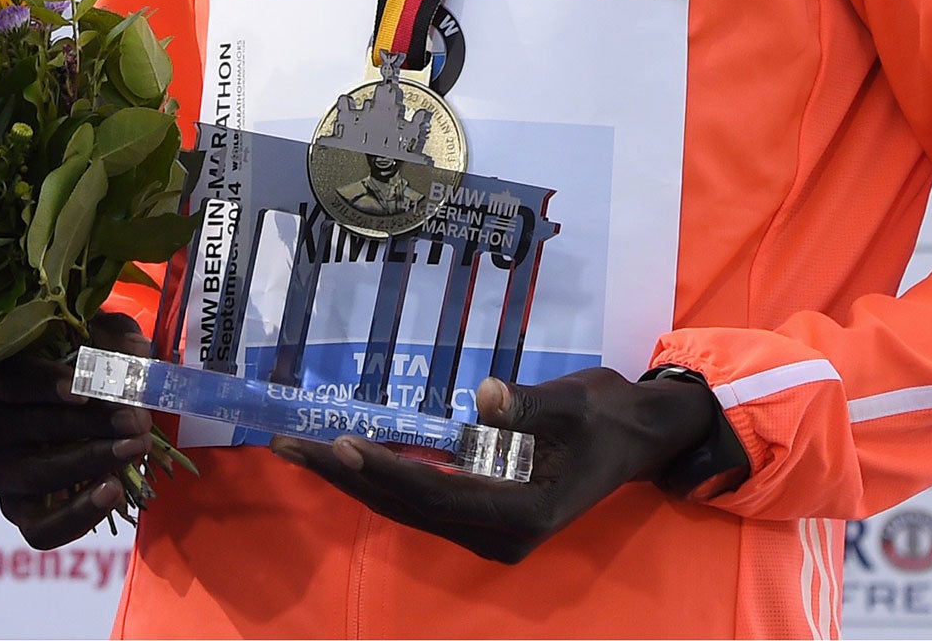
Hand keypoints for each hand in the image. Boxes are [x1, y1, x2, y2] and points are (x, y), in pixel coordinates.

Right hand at [0, 310, 153, 548]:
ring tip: (134, 448)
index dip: (46, 385)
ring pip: (33, 475)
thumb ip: (116, 341)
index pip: (11, 379)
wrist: (89, 402)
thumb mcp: (103, 336)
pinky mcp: (17, 509)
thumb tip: (132, 360)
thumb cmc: (87, 356)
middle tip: (135, 421)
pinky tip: (112, 492)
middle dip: (88, 424)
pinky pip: (40, 528)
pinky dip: (77, 514)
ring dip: (88, 462)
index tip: (84, 392)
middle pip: (28, 427)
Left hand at [268, 366, 716, 565]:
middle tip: (290, 448)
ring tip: (301, 451)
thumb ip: (528, 405)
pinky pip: (422, 498)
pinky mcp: (484, 511)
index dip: (387, 472)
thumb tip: (481, 398)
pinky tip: (348, 459)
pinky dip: (382, 477)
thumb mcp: (576, 403)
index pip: (437, 495)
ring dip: (354, 479)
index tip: (342, 447)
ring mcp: (489, 527)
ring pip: (409, 507)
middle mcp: (499, 532)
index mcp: (523, 513)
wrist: (641, 437)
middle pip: (409, 507)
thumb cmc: (610, 416)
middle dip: (347, 478)